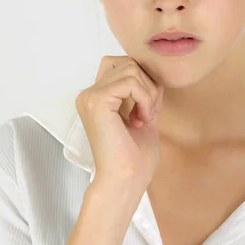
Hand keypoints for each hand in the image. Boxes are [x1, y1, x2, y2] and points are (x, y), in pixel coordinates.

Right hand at [75, 55, 163, 192]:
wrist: (125, 182)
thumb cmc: (134, 159)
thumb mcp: (145, 116)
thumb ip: (147, 94)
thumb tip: (156, 74)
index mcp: (96, 98)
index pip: (121, 64)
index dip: (141, 79)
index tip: (147, 108)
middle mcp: (89, 94)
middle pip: (127, 62)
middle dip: (147, 83)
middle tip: (147, 112)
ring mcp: (90, 96)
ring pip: (130, 68)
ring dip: (147, 92)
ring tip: (144, 117)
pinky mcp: (97, 100)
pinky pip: (130, 81)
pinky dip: (144, 97)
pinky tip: (141, 119)